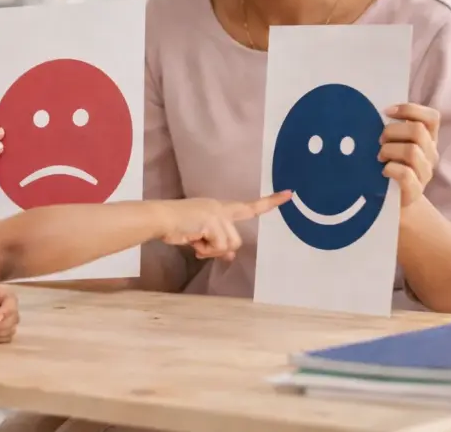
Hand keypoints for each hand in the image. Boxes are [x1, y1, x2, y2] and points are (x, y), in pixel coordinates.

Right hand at [160, 191, 290, 259]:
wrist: (160, 218)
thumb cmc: (176, 226)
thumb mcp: (201, 237)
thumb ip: (217, 244)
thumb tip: (230, 256)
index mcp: (219, 209)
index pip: (249, 207)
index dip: (270, 203)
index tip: (290, 195)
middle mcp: (221, 208)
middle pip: (236, 240)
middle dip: (219, 249)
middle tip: (199, 248)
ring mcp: (218, 214)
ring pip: (229, 245)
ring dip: (211, 250)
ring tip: (194, 242)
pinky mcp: (213, 221)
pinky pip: (218, 246)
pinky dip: (205, 250)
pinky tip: (193, 241)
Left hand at [379, 103, 440, 207]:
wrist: (392, 202)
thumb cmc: (387, 165)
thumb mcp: (391, 144)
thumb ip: (390, 129)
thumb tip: (374, 111)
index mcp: (427, 139)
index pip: (431, 117)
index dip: (410, 110)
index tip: (386, 112)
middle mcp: (430, 154)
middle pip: (418, 131)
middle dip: (391, 131)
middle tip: (378, 141)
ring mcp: (425, 173)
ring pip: (412, 151)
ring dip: (389, 151)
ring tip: (379, 157)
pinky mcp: (415, 190)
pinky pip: (405, 174)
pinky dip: (390, 169)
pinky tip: (383, 171)